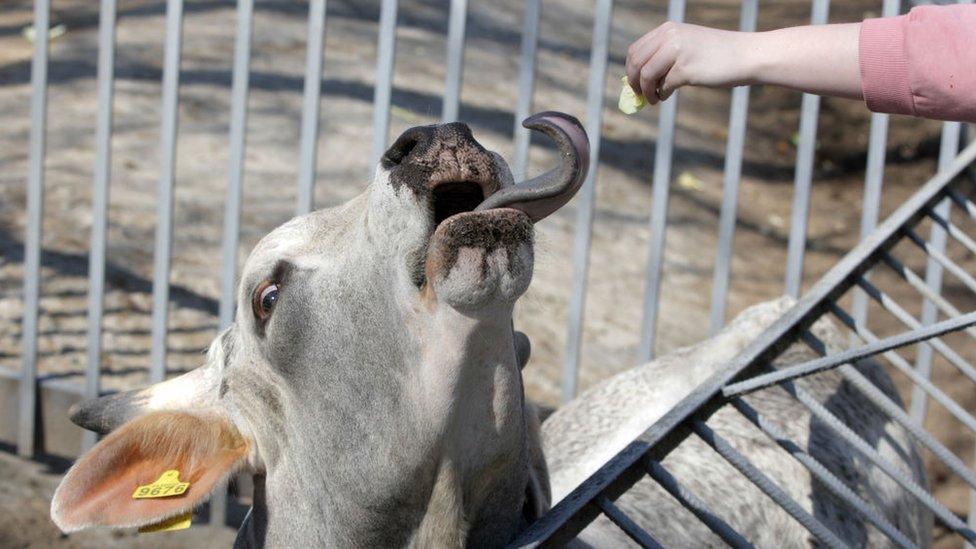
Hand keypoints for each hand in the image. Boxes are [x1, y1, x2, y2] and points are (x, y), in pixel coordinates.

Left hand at [625, 22, 753, 103]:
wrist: (746, 55)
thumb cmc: (717, 55)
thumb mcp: (687, 45)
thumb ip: (665, 55)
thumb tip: (640, 79)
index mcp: (668, 29)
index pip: (636, 49)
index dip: (631, 69)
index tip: (633, 83)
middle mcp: (670, 36)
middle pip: (636, 62)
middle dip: (633, 82)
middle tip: (638, 95)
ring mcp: (677, 51)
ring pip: (646, 75)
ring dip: (646, 91)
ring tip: (653, 99)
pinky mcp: (685, 69)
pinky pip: (664, 86)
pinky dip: (662, 94)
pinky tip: (667, 96)